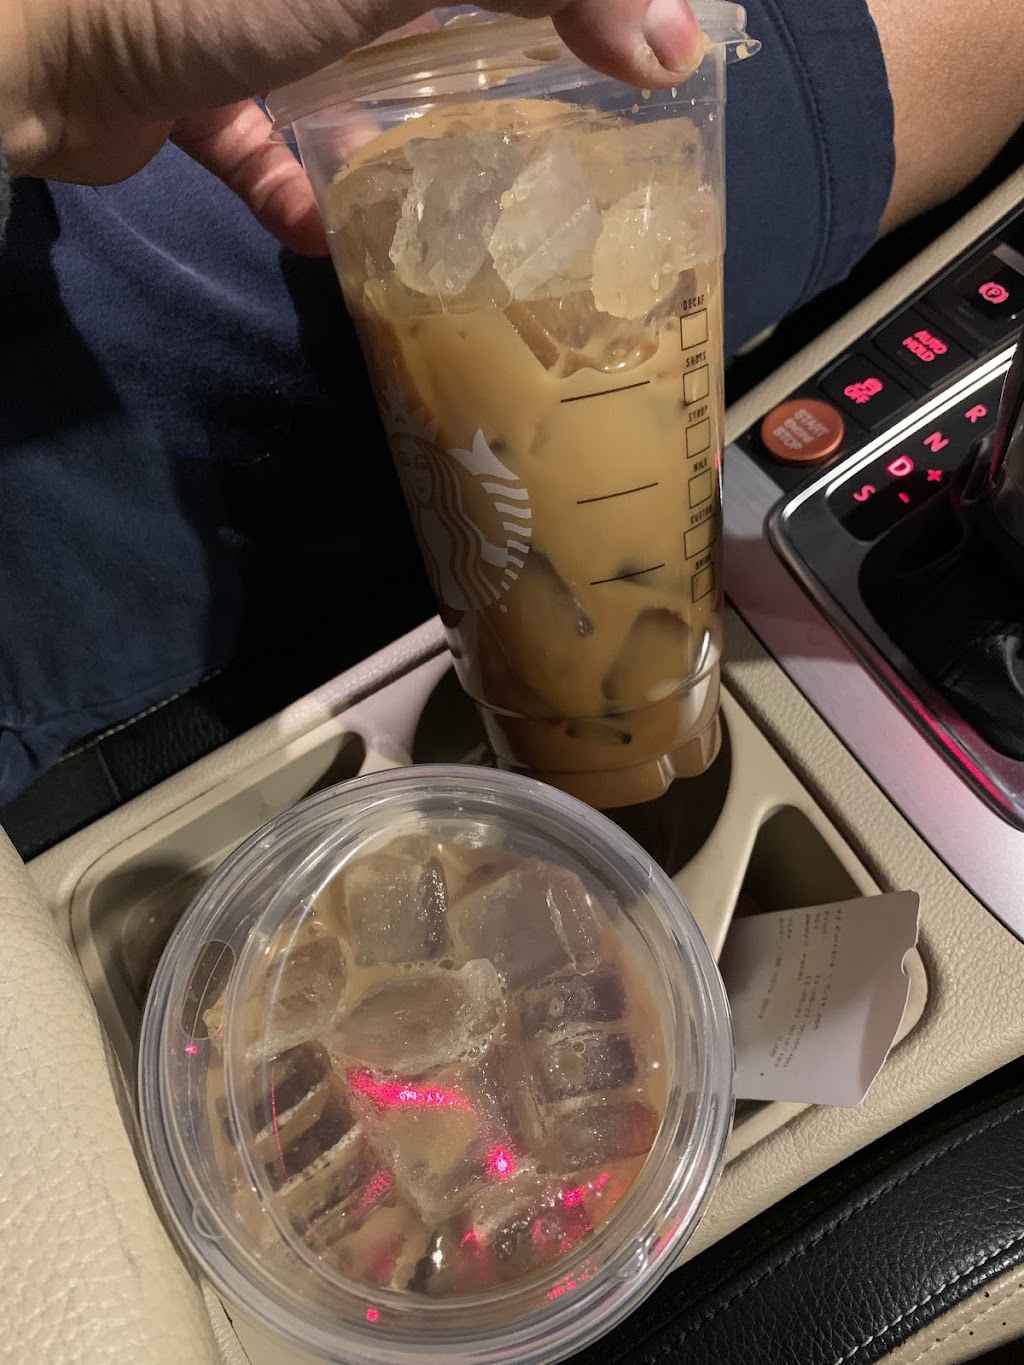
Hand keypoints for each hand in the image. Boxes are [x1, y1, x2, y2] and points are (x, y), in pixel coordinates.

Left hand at [0, 0, 700, 254]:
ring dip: (390, 134)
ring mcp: (242, 15)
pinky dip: (291, 187)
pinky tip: (325, 236)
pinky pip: (258, 140)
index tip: (632, 54)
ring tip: (455, 196)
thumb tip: (666, 38)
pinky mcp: (187, 85)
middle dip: (481, 64)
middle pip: (422, 8)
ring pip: (342, 70)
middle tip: (548, 132)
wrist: (23, 44)